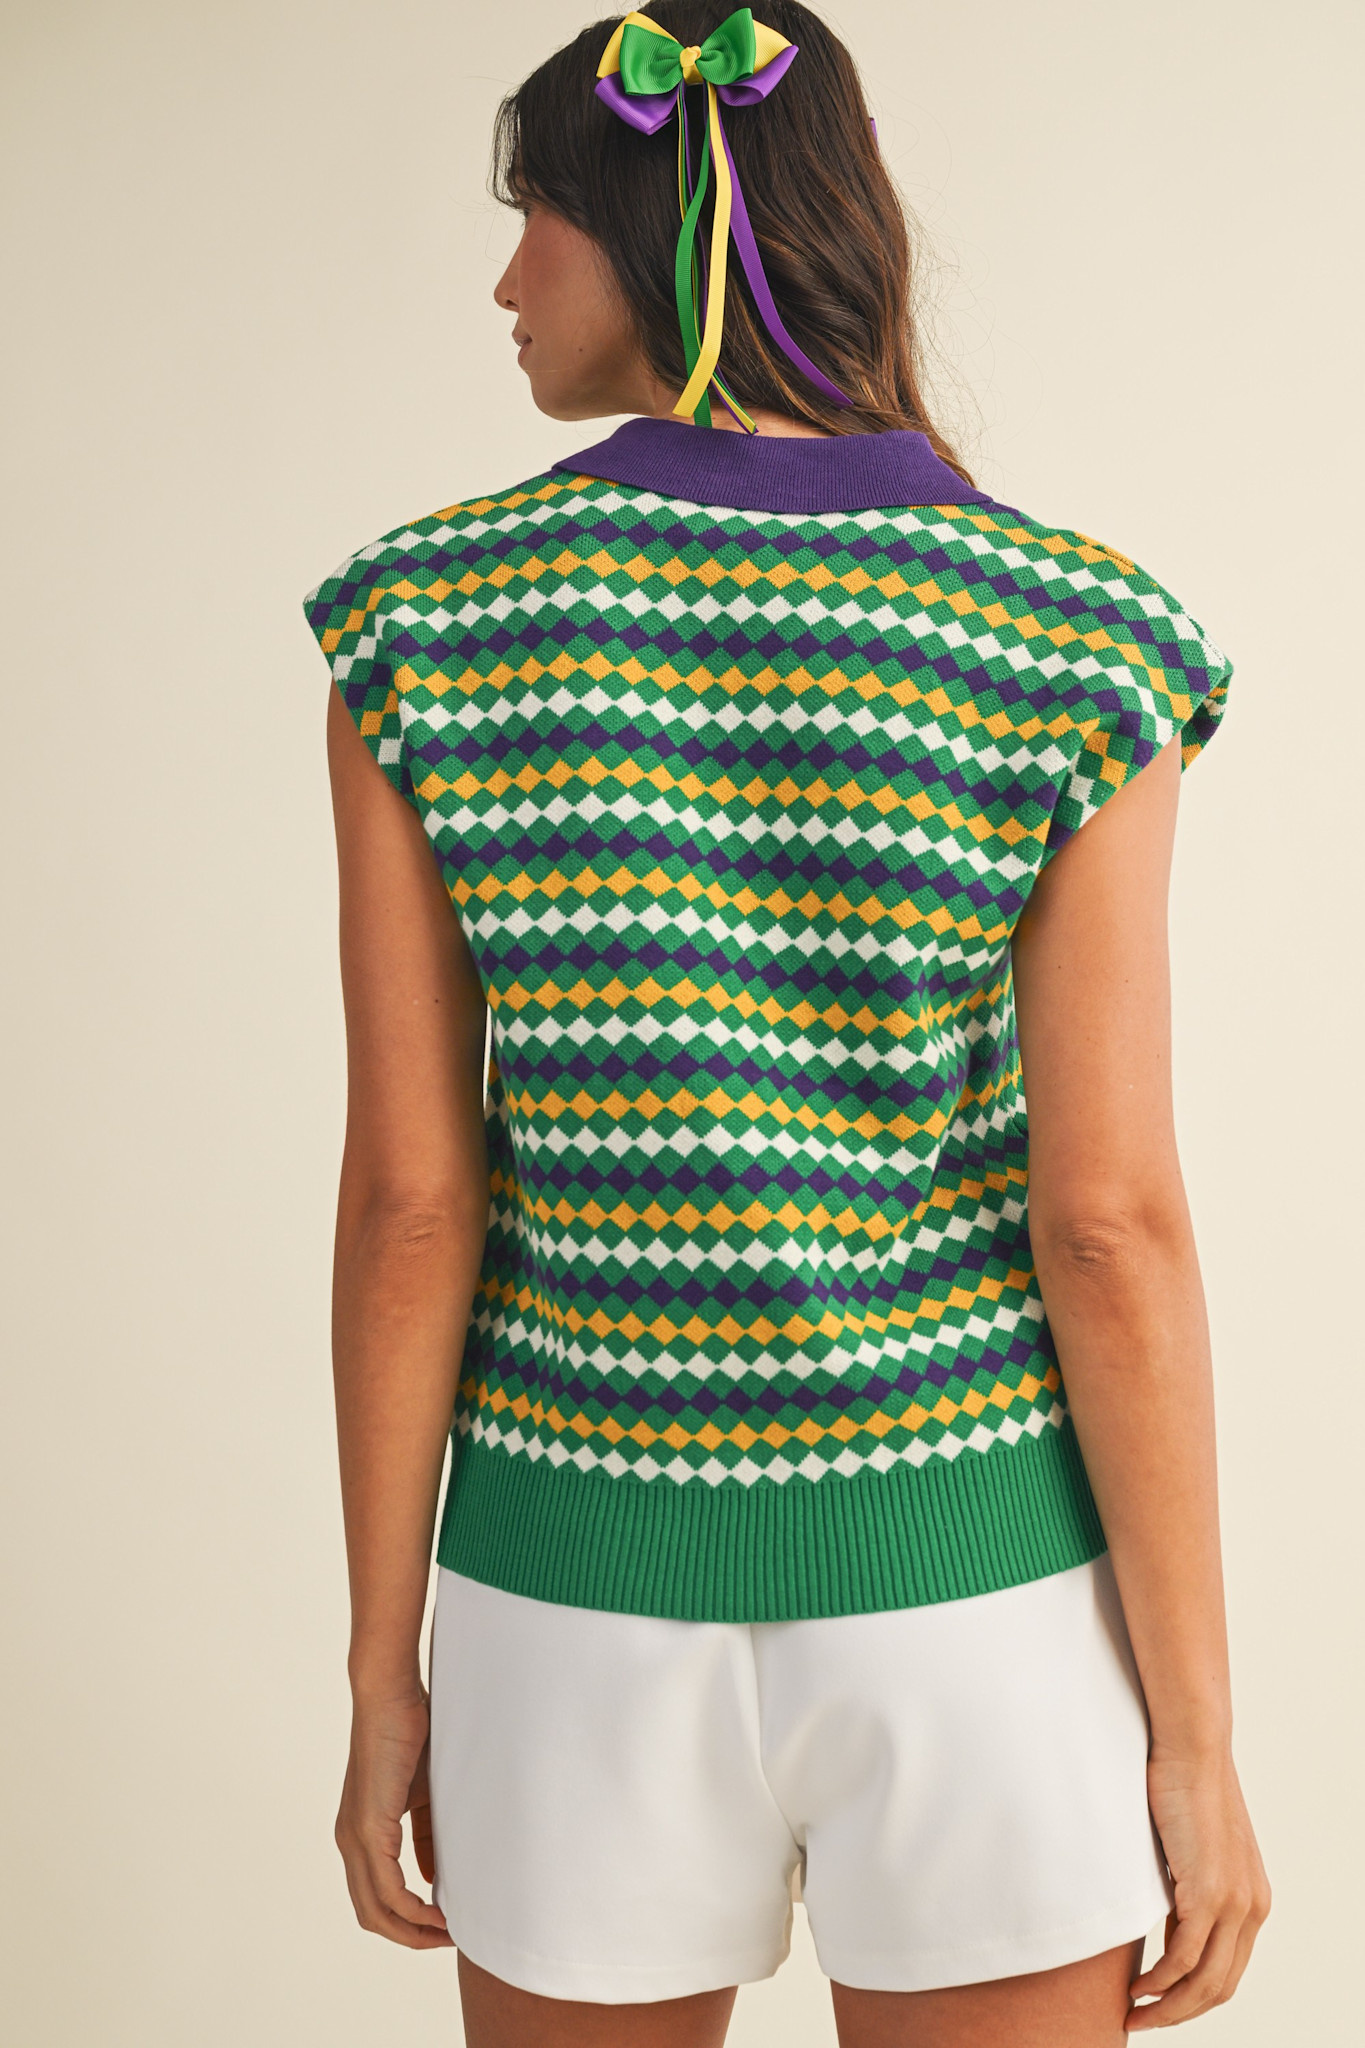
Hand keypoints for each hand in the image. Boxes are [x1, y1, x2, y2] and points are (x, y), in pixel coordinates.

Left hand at [335, 1688, 453, 1949]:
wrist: (390, 1695)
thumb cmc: (410, 1733)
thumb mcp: (422, 1795)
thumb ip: (426, 1836)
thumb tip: (433, 1877)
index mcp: (360, 1833)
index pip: (375, 1897)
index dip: (408, 1919)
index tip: (445, 1923)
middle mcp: (349, 1842)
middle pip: (371, 1915)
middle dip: (411, 1935)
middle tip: (450, 1938)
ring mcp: (355, 1837)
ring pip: (376, 1910)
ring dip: (413, 1929)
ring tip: (450, 1932)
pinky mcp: (369, 1828)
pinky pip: (388, 1889)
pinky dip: (413, 1909)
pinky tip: (439, 1912)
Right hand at [1127, 1744, 1268, 2028]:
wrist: (1192, 1747)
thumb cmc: (1183, 1786)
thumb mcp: (1193, 1849)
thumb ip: (1188, 1886)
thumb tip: (1165, 1918)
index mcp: (1252, 1899)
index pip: (1228, 1969)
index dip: (1195, 1996)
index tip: (1160, 2003)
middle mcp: (1251, 1908)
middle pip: (1220, 1986)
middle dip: (1180, 2012)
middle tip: (1144, 2020)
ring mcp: (1233, 1903)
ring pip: (1203, 1982)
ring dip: (1167, 2006)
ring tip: (1135, 2012)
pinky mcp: (1208, 1894)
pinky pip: (1183, 1958)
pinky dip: (1161, 1981)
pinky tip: (1139, 1986)